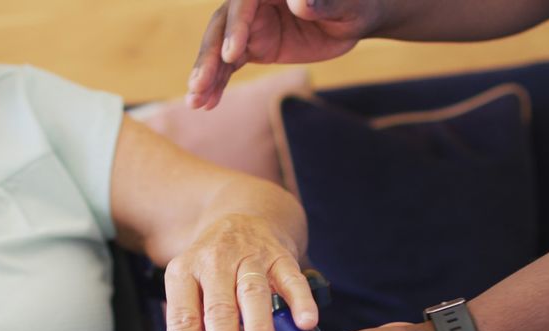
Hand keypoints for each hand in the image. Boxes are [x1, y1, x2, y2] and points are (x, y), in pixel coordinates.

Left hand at [159, 214, 317, 330]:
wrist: (241, 216)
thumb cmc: (211, 271)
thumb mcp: (188, 297)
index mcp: (183, 275)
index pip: (182, 322)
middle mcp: (213, 263)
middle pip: (218, 311)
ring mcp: (248, 256)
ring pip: (252, 294)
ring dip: (258, 328)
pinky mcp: (280, 254)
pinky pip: (291, 276)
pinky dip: (300, 299)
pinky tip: (307, 323)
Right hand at [188, 0, 381, 108]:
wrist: (354, 18)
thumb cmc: (354, 4)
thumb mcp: (345, 5)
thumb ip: (323, 2)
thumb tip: (300, 2)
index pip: (244, 3)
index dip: (236, 27)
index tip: (232, 55)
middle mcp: (252, 2)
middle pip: (222, 27)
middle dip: (209, 56)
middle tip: (198, 85)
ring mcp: (250, 25)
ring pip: (219, 48)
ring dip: (206, 75)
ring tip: (195, 102)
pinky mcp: (253, 46)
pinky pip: (228, 64)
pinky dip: (217, 83)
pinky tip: (206, 103)